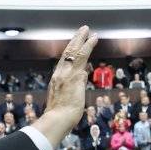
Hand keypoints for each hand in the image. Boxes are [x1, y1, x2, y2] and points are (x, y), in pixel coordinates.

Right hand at [37, 26, 99, 144]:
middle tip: (82, 30)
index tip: (74, 44)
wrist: (57, 120)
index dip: (69, 52)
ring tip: (87, 30)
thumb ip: (75, 85)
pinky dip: (88, 45)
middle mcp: (60, 74)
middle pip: (67, 53)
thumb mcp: (67, 98)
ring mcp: (66, 73)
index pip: (64, 62)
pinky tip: (94, 38)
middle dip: (75, 40)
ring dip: (82, 39)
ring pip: (74, 51)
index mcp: (57, 80)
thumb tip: (83, 77)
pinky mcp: (75, 75)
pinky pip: (82, 56)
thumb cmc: (61, 115)